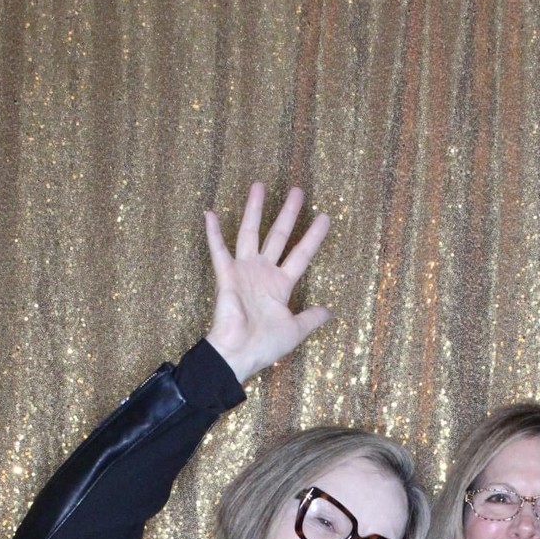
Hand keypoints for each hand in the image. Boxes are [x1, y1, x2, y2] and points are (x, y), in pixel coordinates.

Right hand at [204, 182, 330, 382]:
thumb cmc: (264, 346)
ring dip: (254, 209)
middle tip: (297, 190)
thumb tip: (329, 311)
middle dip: (287, 213)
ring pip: (250, 233)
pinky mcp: (226, 276)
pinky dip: (213, 233)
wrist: (238, 354)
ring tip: (259, 185)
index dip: (313, 236)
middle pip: (278, 236)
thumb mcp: (295, 331)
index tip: (325, 217)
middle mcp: (263, 274)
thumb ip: (311, 318)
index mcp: (280, 285)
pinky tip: (210, 213)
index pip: (301, 254)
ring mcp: (244, 272)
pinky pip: (219, 250)